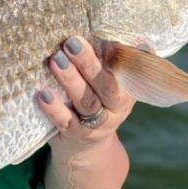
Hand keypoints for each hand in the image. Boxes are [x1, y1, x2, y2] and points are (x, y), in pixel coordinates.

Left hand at [38, 36, 145, 153]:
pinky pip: (66, 121)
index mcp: (127, 92)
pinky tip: (43, 94)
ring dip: (70, 80)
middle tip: (72, 43)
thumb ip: (120, 62)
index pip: (127, 73)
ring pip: (86, 102)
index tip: (109, 40)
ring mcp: (96, 124)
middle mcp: (115, 109)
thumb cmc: (97, 102)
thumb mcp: (113, 86)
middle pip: (106, 86)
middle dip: (88, 64)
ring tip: (56, 60)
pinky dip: (54, 108)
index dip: (120, 58)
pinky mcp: (75, 135)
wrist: (86, 148)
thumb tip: (144, 40)